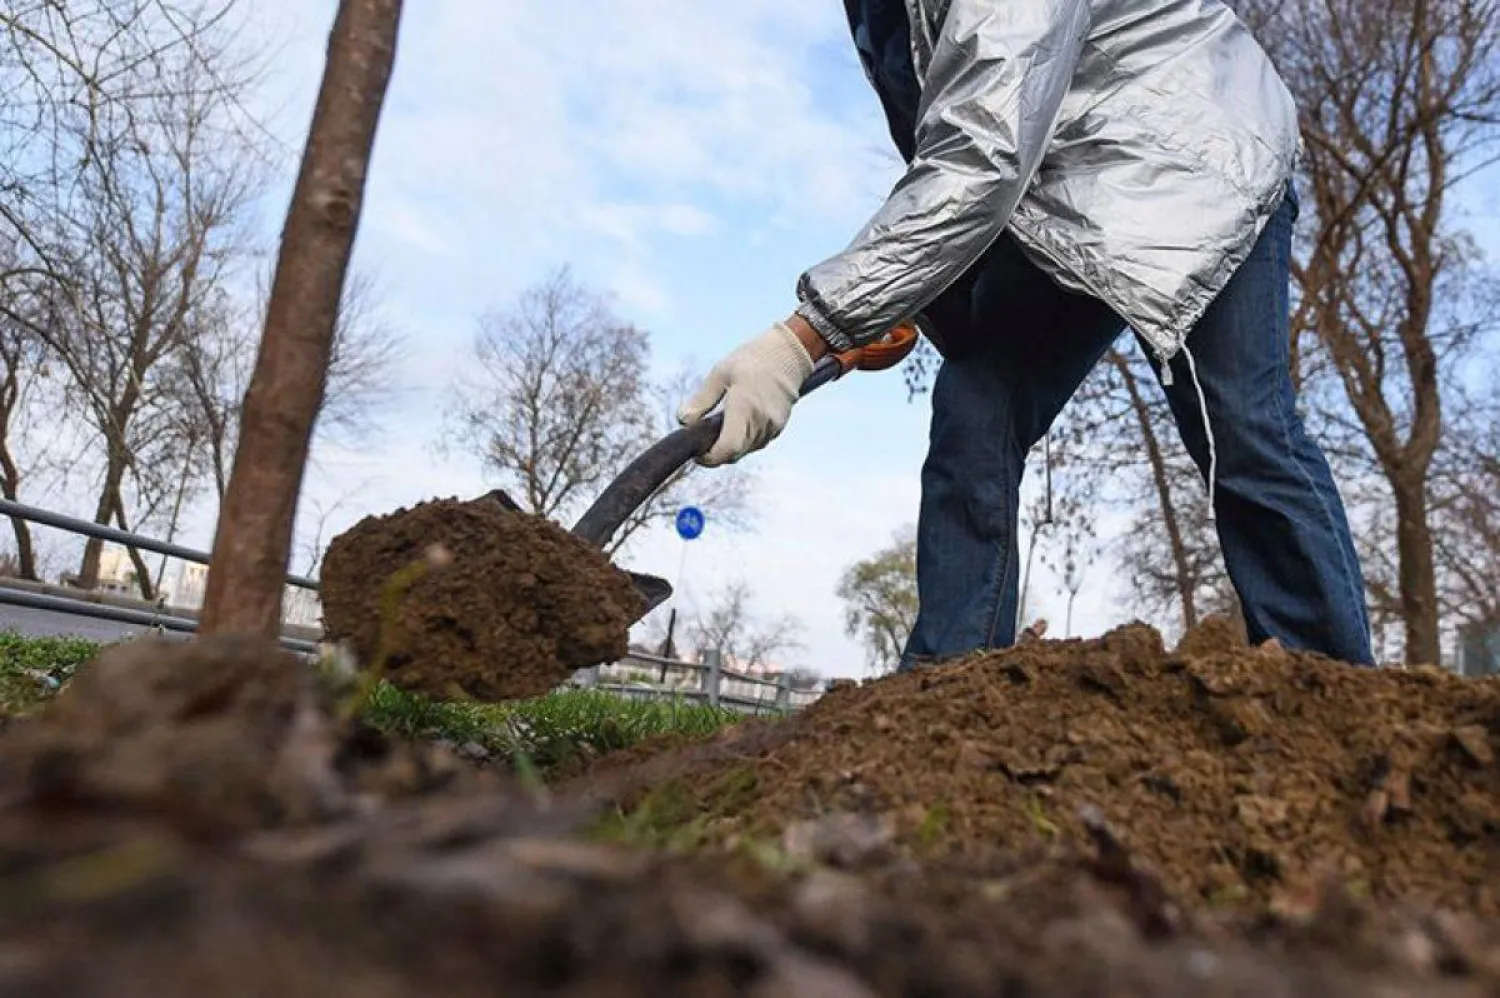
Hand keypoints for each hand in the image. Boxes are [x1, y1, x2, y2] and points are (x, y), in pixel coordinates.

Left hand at [677, 318, 818, 465]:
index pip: (727, 448)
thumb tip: (682, 421)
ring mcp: (772, 426)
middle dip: (717, 453)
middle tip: (704, 441)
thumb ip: (701, 400)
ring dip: (731, 446)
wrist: (789, 353)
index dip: (710, 458)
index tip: (698, 453)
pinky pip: (757, 443)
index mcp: (743, 408)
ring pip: (746, 450)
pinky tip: (738, 423)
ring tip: (721, 427)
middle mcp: (760, 422)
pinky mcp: (779, 427)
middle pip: (734, 454)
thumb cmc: (752, 359)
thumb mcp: (720, 373)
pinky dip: (744, 440)